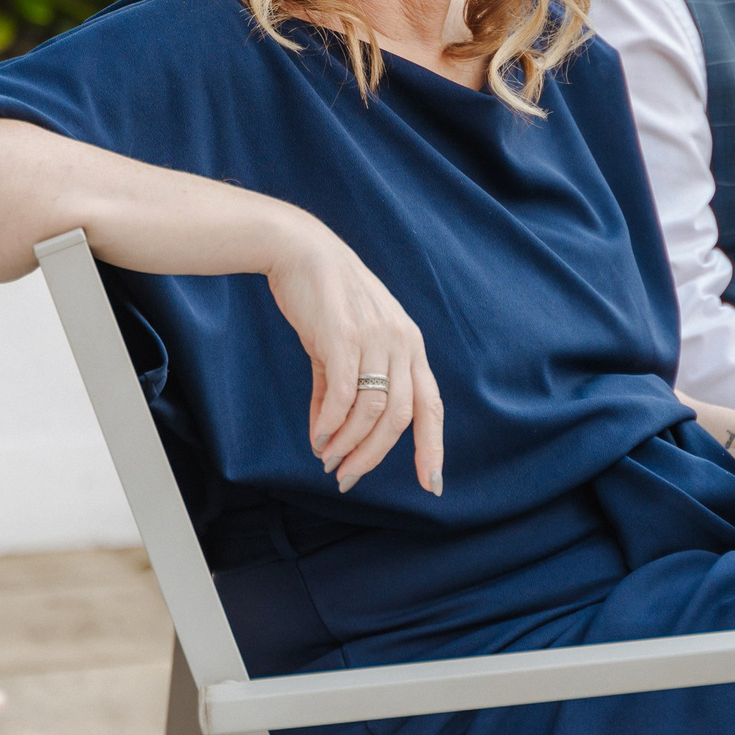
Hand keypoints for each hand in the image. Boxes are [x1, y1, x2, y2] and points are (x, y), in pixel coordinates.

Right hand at [264, 214, 444, 495]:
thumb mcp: (345, 344)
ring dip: (349, 444)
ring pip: (372, 410)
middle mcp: (401, 342)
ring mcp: (375, 338)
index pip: (431, 405)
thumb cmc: (325, 299)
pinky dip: (331, 423)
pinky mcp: (343, 336)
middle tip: (347, 478)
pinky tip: (318, 437)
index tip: (432, 485)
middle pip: (399, 418)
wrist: (300, 250)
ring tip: (328, 459)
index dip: (433, 448)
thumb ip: (340, 389)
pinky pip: (342, 394)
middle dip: (374, 456)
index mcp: (410, 345)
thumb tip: (326, 439)